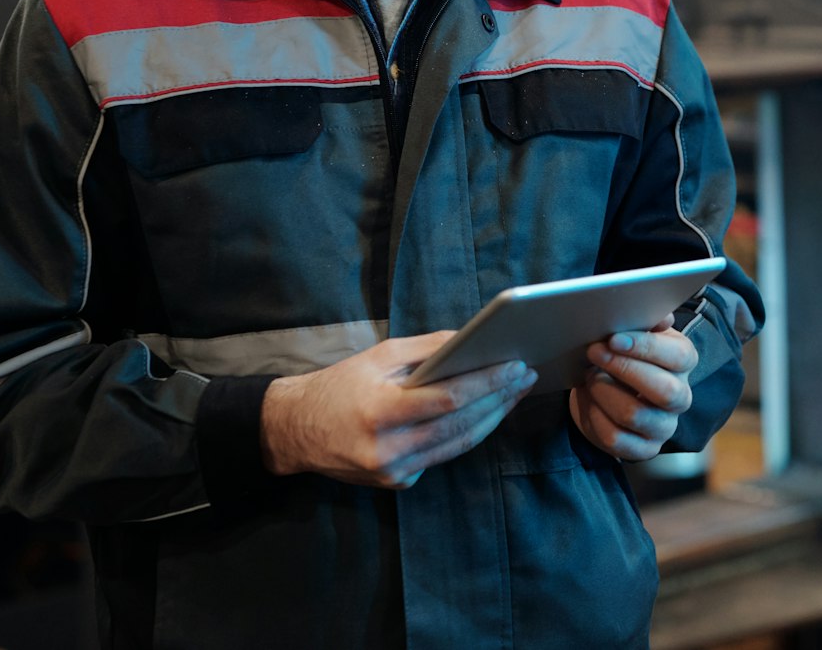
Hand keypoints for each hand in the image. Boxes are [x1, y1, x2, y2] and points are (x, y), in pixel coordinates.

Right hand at [260, 332, 535, 488]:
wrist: (296, 431)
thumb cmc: (339, 385)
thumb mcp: (378, 356)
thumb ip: (427, 348)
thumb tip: (473, 339)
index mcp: (379, 411)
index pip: (447, 399)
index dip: (487, 382)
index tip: (516, 365)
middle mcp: (387, 449)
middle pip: (459, 425)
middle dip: (499, 398)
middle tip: (525, 376)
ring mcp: (393, 471)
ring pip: (457, 445)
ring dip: (492, 418)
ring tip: (514, 392)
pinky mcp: (398, 482)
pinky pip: (441, 455)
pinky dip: (466, 433)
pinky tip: (486, 413)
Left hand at [569, 315, 697, 462]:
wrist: (608, 390)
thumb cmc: (624, 355)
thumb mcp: (635, 333)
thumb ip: (647, 322)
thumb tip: (662, 318)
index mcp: (684, 362)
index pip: (678, 356)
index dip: (645, 347)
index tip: (613, 338)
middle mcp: (680, 397)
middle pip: (663, 390)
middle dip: (624, 369)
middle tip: (594, 352)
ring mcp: (664, 426)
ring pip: (635, 414)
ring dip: (604, 392)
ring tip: (589, 377)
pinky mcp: (644, 449)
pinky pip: (616, 437)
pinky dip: (595, 416)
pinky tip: (588, 400)